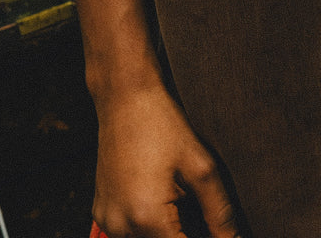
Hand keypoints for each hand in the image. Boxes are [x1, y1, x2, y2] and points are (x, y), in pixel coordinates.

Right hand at [92, 84, 240, 237]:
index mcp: (147, 218)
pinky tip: (163, 200)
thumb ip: (218, 210)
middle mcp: (121, 226)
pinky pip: (128, 233)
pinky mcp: (101, 213)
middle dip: (186, 234)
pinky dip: (149, 226)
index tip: (219, 235)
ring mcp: (107, 221)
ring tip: (182, 203)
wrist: (125, 98)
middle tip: (201, 215)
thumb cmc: (160, 123)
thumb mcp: (199, 165)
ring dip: (168, 232)